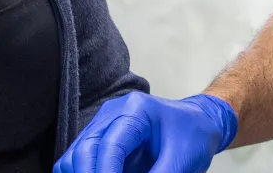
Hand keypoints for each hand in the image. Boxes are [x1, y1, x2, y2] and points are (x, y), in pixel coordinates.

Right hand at [54, 92, 239, 172]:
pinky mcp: (99, 140)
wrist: (199, 124)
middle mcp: (112, 113)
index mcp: (135, 110)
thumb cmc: (194, 136)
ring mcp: (102, 126)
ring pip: (73, 157)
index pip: (109, 146)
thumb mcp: (183, 160)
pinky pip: (77, 162)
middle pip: (83, 150)